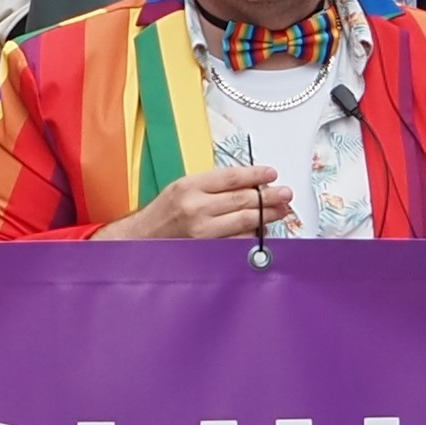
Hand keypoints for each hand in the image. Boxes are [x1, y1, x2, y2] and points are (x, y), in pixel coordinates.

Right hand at [103, 158, 291, 244]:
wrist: (139, 241)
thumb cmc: (162, 215)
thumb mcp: (181, 189)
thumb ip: (211, 186)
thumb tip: (248, 185)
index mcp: (189, 186)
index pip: (231, 178)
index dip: (255, 175)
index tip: (272, 174)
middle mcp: (196, 208)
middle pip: (243, 200)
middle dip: (269, 197)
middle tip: (286, 194)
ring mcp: (202, 232)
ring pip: (245, 222)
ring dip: (267, 216)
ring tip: (281, 210)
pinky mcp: (207, 250)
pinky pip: (238, 242)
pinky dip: (253, 236)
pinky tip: (262, 231)